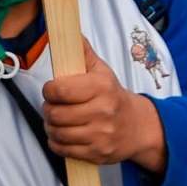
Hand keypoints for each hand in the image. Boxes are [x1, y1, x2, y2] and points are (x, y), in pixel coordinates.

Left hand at [42, 54, 165, 172]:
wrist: (137, 126)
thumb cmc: (113, 96)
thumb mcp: (102, 71)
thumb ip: (82, 52)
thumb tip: (68, 32)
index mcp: (101, 87)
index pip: (60, 90)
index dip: (49, 90)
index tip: (52, 90)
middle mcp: (102, 111)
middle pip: (55, 113)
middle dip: (48, 109)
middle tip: (53, 106)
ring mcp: (100, 134)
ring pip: (57, 132)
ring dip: (51, 126)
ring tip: (57, 120)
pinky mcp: (97, 153)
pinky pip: (63, 150)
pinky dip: (57, 143)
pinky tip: (63, 135)